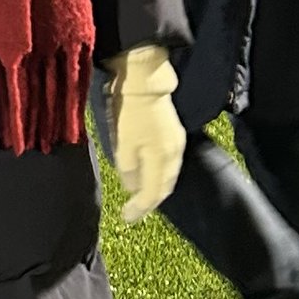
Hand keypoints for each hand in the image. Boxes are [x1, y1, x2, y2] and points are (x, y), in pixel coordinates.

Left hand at [104, 44, 184, 222]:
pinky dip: (159, 174)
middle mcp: (173, 154)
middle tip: (134, 212)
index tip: (127, 218)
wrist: (144, 81)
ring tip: (142, 197)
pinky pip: (169, 163)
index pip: (153, 193)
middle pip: (164, 187)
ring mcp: (176, 143)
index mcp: (161, 160)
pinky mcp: (174, 133)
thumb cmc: (129, 113)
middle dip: (150, 202)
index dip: (140, 209)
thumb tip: (132, 188)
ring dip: (156, 189)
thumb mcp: (122, 145)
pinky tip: (150, 174)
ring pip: (168, 175)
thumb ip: (128, 170)